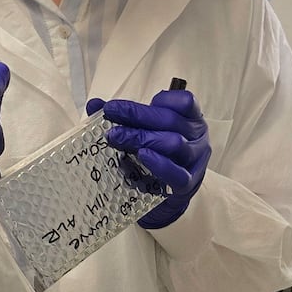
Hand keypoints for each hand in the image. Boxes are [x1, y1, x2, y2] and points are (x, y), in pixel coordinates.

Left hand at [91, 90, 209, 229]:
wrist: (168, 193)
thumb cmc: (159, 155)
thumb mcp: (147, 130)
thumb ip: (125, 117)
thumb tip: (94, 104)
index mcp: (192, 120)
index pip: (185, 102)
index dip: (162, 99)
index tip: (139, 100)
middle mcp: (198, 138)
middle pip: (171, 120)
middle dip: (137, 115)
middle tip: (110, 113)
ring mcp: (195, 162)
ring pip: (173, 143)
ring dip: (142, 137)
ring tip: (115, 137)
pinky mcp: (187, 185)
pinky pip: (176, 174)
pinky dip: (159, 164)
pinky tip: (142, 155)